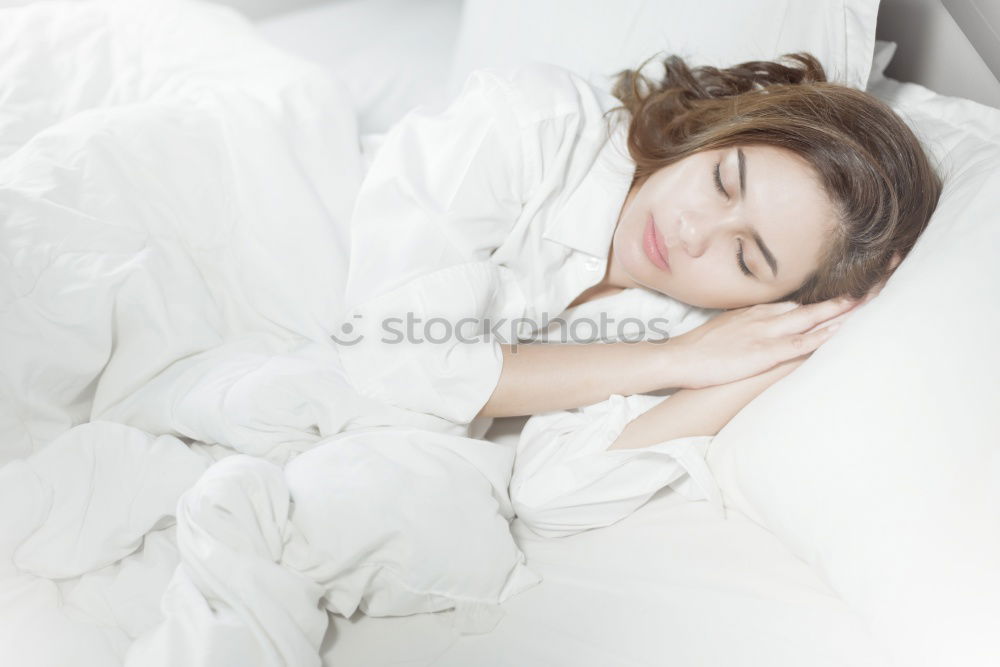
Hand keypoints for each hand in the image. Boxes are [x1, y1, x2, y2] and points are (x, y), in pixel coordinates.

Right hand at [667, 296, 860, 388]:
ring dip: (841, 310)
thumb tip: (763, 330)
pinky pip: (799, 343)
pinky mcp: (763, 352)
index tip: (852, 289)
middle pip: (813, 303)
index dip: (827, 297)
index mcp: (757, 312)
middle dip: (845, 296)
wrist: (679, 357)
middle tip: (878, 282)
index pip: (799, 301)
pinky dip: (821, 336)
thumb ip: (748, 326)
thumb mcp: (726, 329)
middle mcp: (766, 316)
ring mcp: (766, 332)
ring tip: (872, 300)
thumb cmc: (699, 349)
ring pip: (811, 318)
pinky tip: (841, 331)